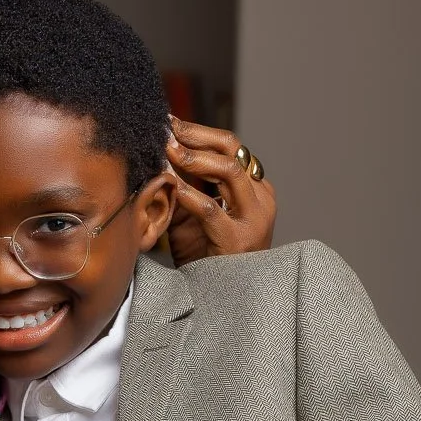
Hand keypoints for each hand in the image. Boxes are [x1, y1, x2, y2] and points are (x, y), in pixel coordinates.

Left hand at [164, 116, 275, 262]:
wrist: (220, 298)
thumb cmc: (205, 255)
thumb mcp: (195, 213)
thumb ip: (185, 185)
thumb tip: (159, 154)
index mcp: (255, 188)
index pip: (229, 147)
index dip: (197, 131)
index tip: (168, 122)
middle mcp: (261, 198)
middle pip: (231, 150)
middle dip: (195, 135)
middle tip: (165, 128)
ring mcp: (254, 218)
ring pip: (229, 171)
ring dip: (193, 157)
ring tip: (167, 150)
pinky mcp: (238, 240)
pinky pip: (211, 209)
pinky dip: (188, 193)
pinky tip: (170, 185)